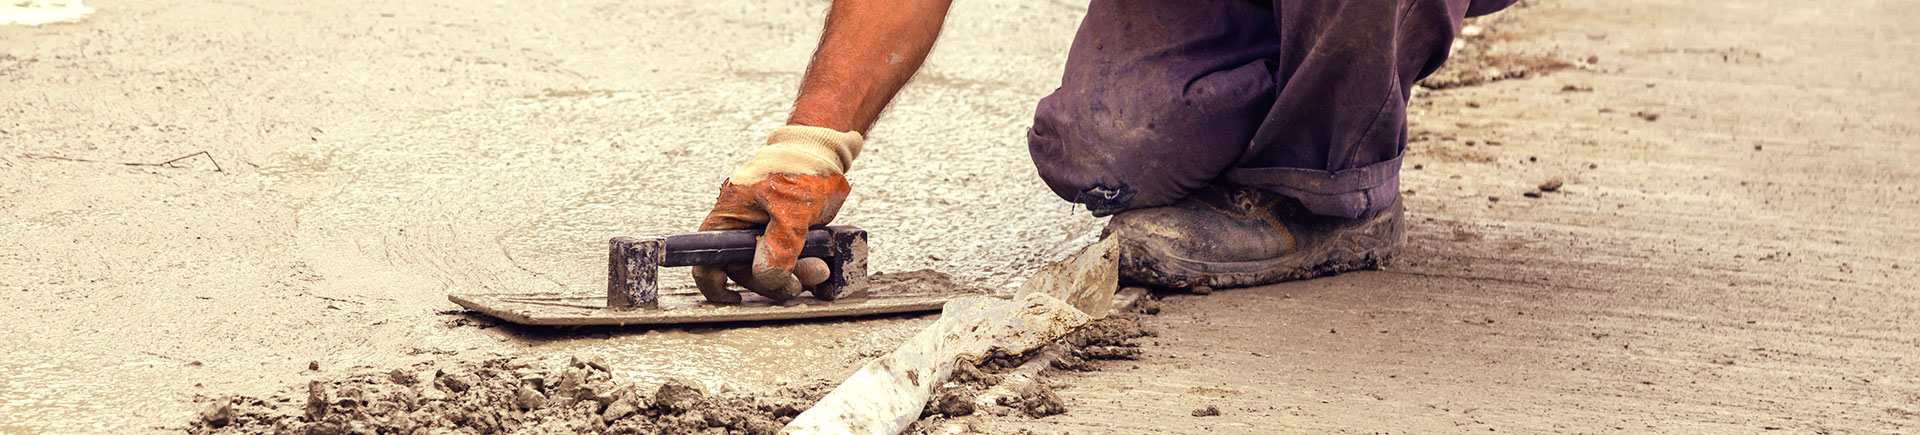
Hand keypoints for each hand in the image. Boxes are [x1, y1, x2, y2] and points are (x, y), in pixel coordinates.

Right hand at [692, 126, 861, 302]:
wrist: (824, 150)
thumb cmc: (802, 168)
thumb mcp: (792, 210)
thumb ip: (778, 247)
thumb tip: (767, 278)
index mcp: (729, 217)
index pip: (706, 258)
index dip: (714, 285)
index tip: (734, 299)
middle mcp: (741, 227)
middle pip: (744, 271)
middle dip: (772, 281)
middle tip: (801, 283)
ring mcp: (762, 232)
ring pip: (770, 269)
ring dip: (794, 275)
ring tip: (819, 270)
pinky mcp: (784, 235)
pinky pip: (788, 261)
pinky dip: (802, 268)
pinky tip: (820, 266)